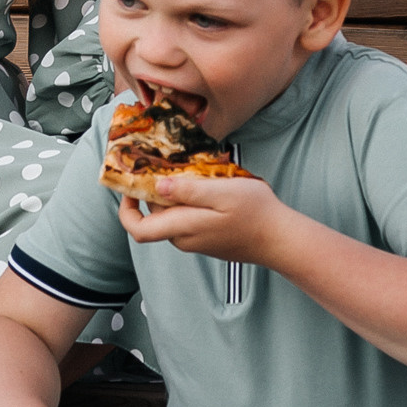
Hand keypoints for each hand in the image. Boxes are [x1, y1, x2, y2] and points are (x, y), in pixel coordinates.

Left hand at [119, 169, 289, 270]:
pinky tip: (207, 187)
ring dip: (174, 195)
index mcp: (183, 227)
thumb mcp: (222, 192)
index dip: (126, 209)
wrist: (280, 239)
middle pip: (154, 216)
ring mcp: (196, 241)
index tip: (130, 187)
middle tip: (168, 165)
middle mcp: (184, 239)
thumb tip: (157, 186)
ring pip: (172, 216)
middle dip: (154, 192)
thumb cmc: (255, 214)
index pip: (138, 229)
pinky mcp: (207, 239)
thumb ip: (188, 190)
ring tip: (194, 173)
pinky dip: (189, 202)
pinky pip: (187, 219)